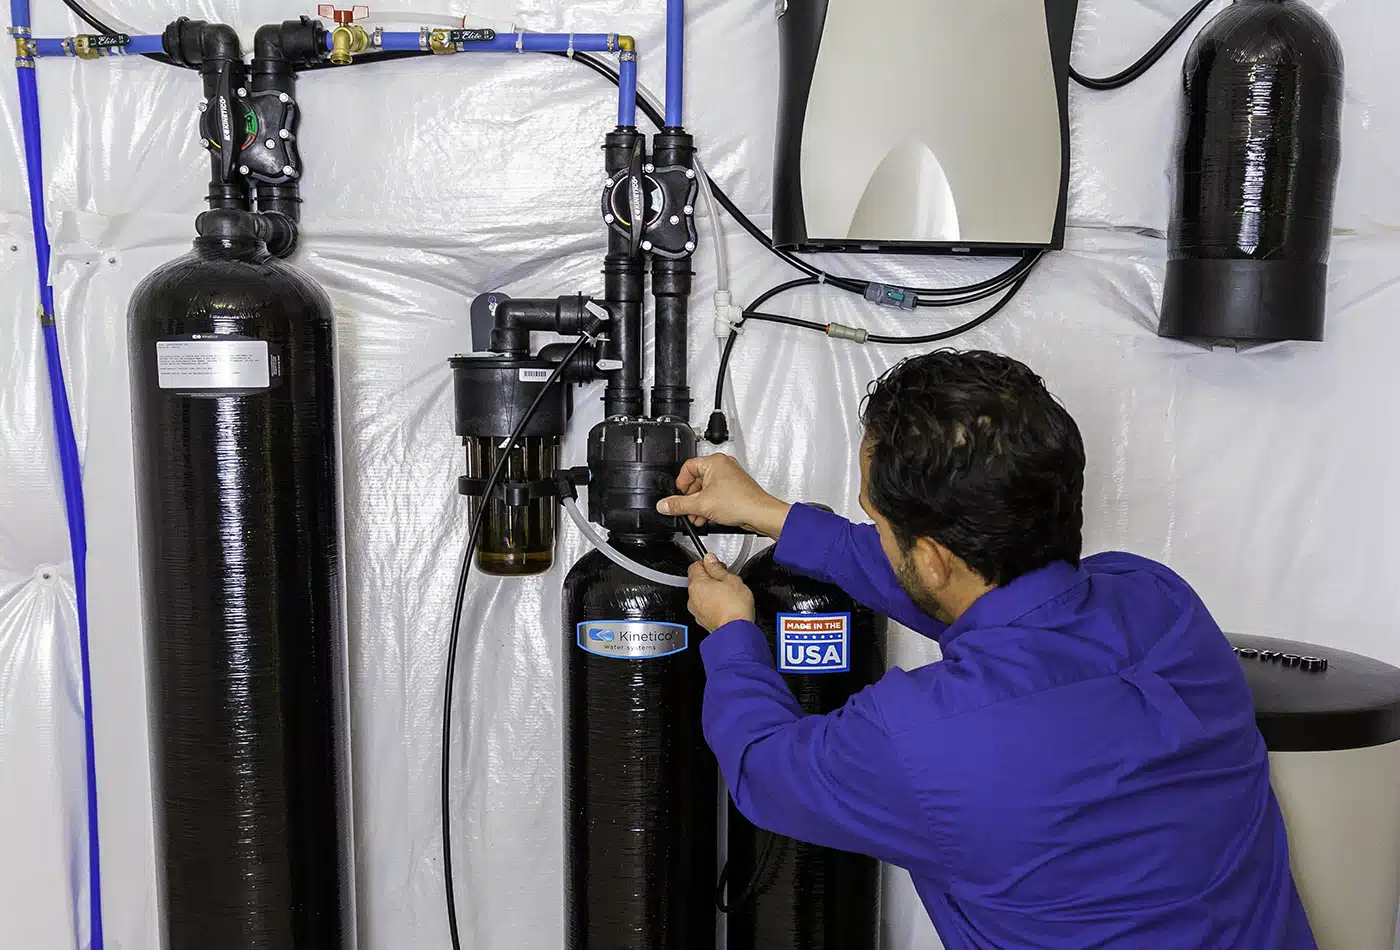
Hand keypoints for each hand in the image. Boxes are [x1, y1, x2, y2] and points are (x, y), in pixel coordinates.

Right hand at [657, 454, 791, 538]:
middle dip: (690, 498)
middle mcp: (723, 465)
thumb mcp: (701, 504)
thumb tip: (664, 504)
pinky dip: (709, 504)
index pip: (687, 467)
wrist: (759, 514)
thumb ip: (679, 505)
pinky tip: (706, 517)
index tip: (678, 495)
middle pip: (696, 479)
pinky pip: (716, 493)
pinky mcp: (734, 488)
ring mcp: (730, 476)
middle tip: (685, 508)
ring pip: (706, 488)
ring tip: (696, 516)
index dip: (680, 483)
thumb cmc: (740, 502)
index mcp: (714, 462)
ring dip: (698, 504)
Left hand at [687, 553, 755, 630]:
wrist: (736, 632)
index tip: (718, 566)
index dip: (708, 564)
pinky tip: (726, 606)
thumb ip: (717, 568)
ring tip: (728, 595)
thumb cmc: (735, 608)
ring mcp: (696, 611)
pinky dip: (713, 605)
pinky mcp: (702, 621)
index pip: (695, 565)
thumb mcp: (731, 580)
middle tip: (726, 581)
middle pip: (698, 580)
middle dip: (711, 578)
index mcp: (697, 584)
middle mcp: (692, 598)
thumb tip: (710, 559)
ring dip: (712, 592)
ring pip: (702, 595)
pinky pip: (705, 607)